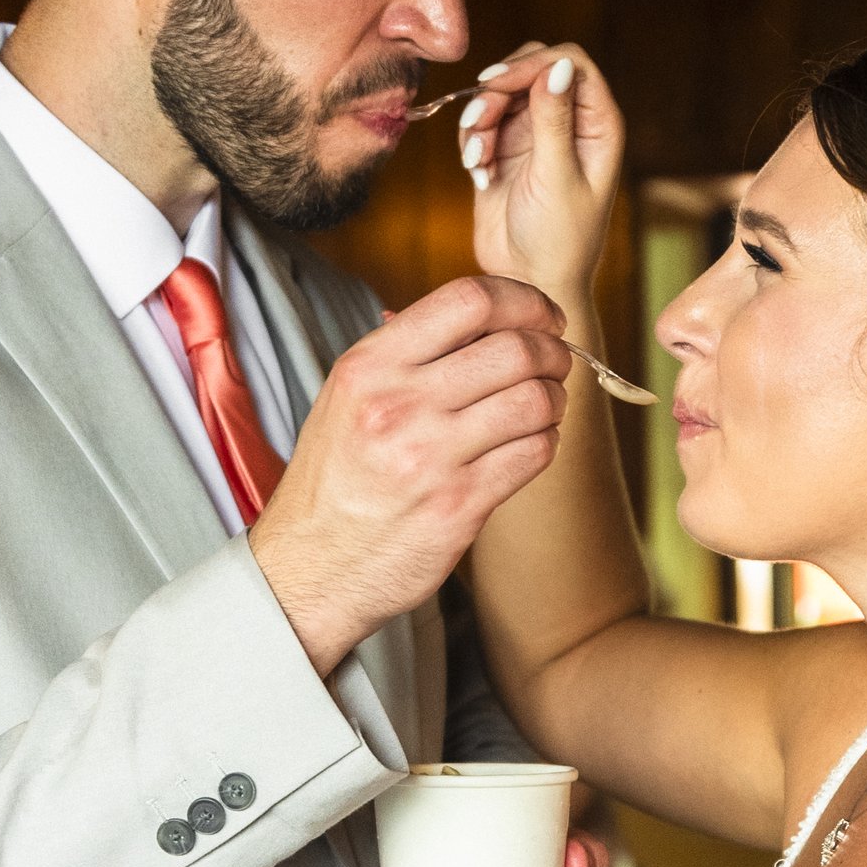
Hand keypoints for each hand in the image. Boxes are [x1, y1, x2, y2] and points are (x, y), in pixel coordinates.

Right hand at [251, 275, 570, 675]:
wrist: (310, 567)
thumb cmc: (335, 478)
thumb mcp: (350, 397)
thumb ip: (409, 353)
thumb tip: (487, 313)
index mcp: (370, 366)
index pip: (469, 299)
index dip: (525, 300)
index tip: (543, 316)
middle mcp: (398, 405)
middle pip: (516, 348)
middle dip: (552, 351)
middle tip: (556, 362)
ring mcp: (430, 458)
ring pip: (535, 400)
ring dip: (555, 398)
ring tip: (545, 405)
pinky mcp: (459, 506)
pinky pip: (534, 453)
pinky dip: (546, 440)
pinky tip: (530, 442)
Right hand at [460, 45, 624, 308]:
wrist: (529, 284)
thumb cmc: (558, 240)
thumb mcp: (556, 177)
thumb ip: (553, 120)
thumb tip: (558, 66)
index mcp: (597, 125)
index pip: (570, 64)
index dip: (533, 64)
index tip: (496, 83)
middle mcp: (569, 122)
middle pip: (531, 69)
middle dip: (499, 90)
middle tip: (479, 120)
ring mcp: (536, 135)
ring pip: (501, 94)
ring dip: (480, 120)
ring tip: (478, 160)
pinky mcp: (505, 151)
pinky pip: (481, 124)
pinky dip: (473, 141)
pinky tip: (479, 173)